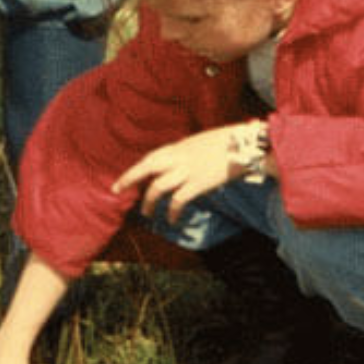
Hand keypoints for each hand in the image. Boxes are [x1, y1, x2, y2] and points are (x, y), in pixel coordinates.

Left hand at [110, 125, 241, 221]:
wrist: (246, 145)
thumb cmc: (226, 144)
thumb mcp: (199, 144)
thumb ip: (184, 154)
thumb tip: (174, 165)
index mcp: (178, 147)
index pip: (150, 158)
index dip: (134, 170)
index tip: (121, 180)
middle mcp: (179, 157)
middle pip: (146, 167)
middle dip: (129, 178)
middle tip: (117, 190)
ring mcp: (188, 170)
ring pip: (158, 187)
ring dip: (150, 202)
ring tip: (147, 214)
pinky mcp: (199, 184)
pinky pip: (178, 200)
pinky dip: (173, 212)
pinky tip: (172, 220)